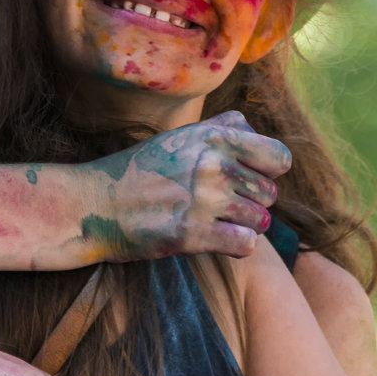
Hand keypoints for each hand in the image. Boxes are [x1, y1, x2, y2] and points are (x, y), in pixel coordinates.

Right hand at [85, 111, 290, 259]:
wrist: (96, 203)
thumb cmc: (138, 170)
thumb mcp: (178, 136)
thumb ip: (220, 128)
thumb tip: (252, 128)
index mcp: (213, 137)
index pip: (280, 157)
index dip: (268, 171)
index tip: (247, 177)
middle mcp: (214, 164)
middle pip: (269, 193)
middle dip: (250, 202)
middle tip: (218, 204)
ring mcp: (205, 199)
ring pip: (260, 221)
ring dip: (241, 225)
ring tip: (213, 220)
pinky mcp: (194, 233)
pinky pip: (246, 245)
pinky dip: (234, 247)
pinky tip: (213, 239)